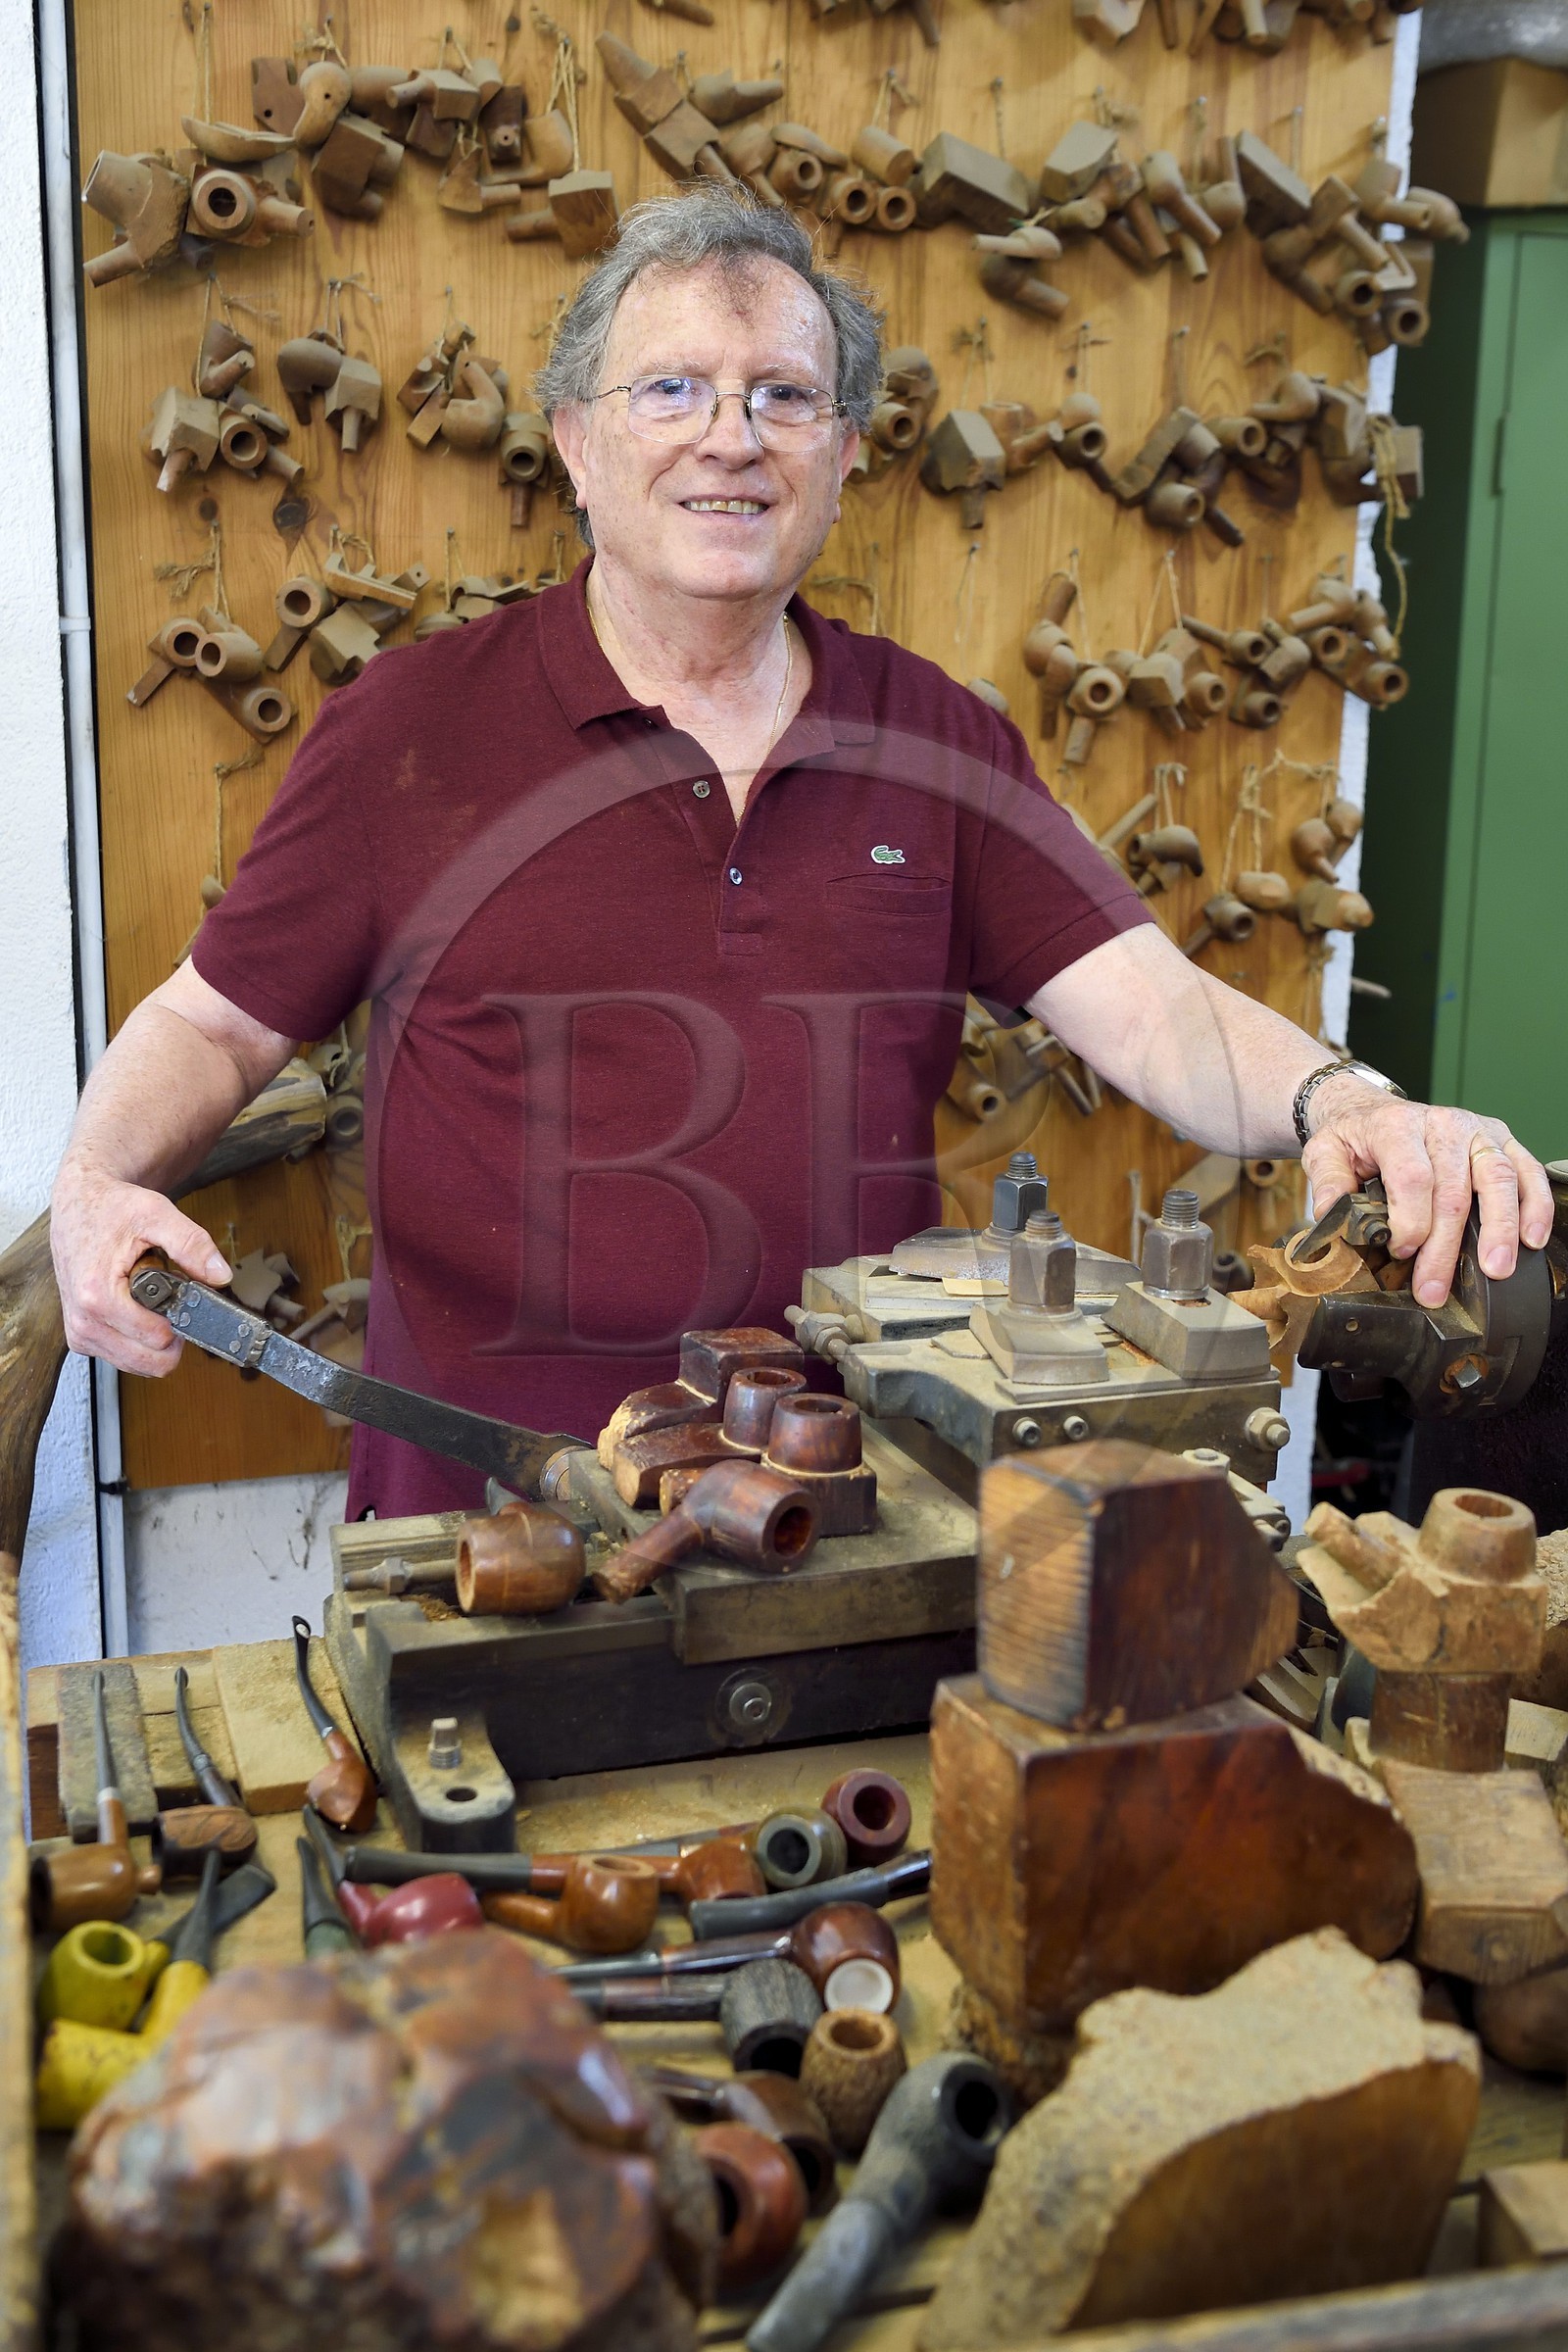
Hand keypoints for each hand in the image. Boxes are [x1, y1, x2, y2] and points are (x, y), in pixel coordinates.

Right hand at [51, 1165, 230, 1377]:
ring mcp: (80, 1334)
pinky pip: (124, 1357)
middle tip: (169, 1300)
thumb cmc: (111, 1208)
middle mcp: (84, 1323)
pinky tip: (138, 1309)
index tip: (182, 1295)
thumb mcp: (156, 1213)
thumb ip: (191, 1244)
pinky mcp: (81, 1337)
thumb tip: (220, 1275)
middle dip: (171, 1335)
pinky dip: (138, 1340)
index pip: (158, 1339)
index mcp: (97, 1296)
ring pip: (139, 1365)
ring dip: (154, 1339)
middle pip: (151, 1362)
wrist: (79, 1205)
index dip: (181, 1320)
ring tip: (150, 1300)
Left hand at [1302, 1079, 1552, 1307]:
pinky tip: (1531, 1239)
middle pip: (1454, 1191)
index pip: (1414, 1177)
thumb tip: (1333, 1218)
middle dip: (1446, 1248)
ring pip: (1497, 1180)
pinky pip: (1527, 1171)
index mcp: (1397, 1126)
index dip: (1411, 1220)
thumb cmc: (1356, 1139)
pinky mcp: (1501, 1140)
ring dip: (1499, 1231)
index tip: (1401, 1251)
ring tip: (1496, 1270)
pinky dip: (1535, 1206)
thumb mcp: (1325, 1152)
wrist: (1374, 1111)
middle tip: (1436, 1289)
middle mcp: (1443, 1123)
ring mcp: (1477, 1131)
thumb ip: (1328, 1184)